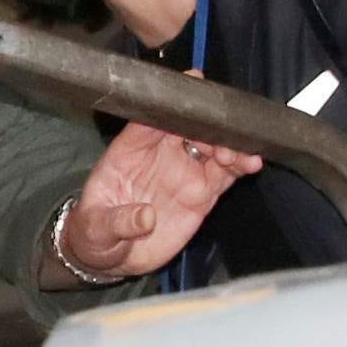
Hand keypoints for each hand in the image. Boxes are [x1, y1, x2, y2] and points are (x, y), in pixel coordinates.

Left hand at [48, 123, 259, 285]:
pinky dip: (241, 165)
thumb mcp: (96, 230)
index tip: (194, 88)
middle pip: (189, 128)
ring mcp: (183, 172)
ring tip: (240, 155)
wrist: (113, 258)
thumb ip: (118, 222)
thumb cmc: (97, 233)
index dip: (172, 103)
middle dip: (209, 126)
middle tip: (223, 140)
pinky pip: (225, 173)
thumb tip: (145, 216)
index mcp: (129, 150)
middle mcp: (160, 155)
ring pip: (213, 147)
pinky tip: (250, 164)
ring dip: (230, 144)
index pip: (150, 117)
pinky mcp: (201, 192)